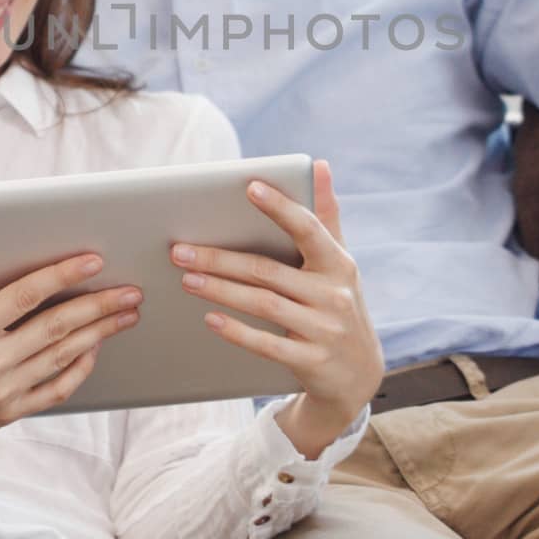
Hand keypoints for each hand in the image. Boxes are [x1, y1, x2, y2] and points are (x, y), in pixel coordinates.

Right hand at [0, 254, 142, 469]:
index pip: (24, 297)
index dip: (61, 275)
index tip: (91, 260)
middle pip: (57, 327)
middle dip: (99, 305)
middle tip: (132, 290)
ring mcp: (2, 392)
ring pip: (63, 357)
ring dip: (100, 333)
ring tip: (127, 314)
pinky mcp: (8, 412)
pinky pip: (56, 389)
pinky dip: (80, 369)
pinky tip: (95, 350)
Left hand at [172, 159, 383, 456]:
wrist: (358, 374)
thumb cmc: (338, 303)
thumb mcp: (339, 261)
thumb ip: (325, 215)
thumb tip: (318, 164)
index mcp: (338, 263)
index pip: (308, 229)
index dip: (280, 208)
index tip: (250, 187)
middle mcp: (334, 294)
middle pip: (268, 271)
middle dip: (220, 259)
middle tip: (180, 249)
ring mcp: (323, 329)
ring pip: (263, 305)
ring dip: (220, 290)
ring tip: (186, 278)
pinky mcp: (310, 361)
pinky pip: (268, 344)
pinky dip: (237, 331)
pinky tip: (210, 318)